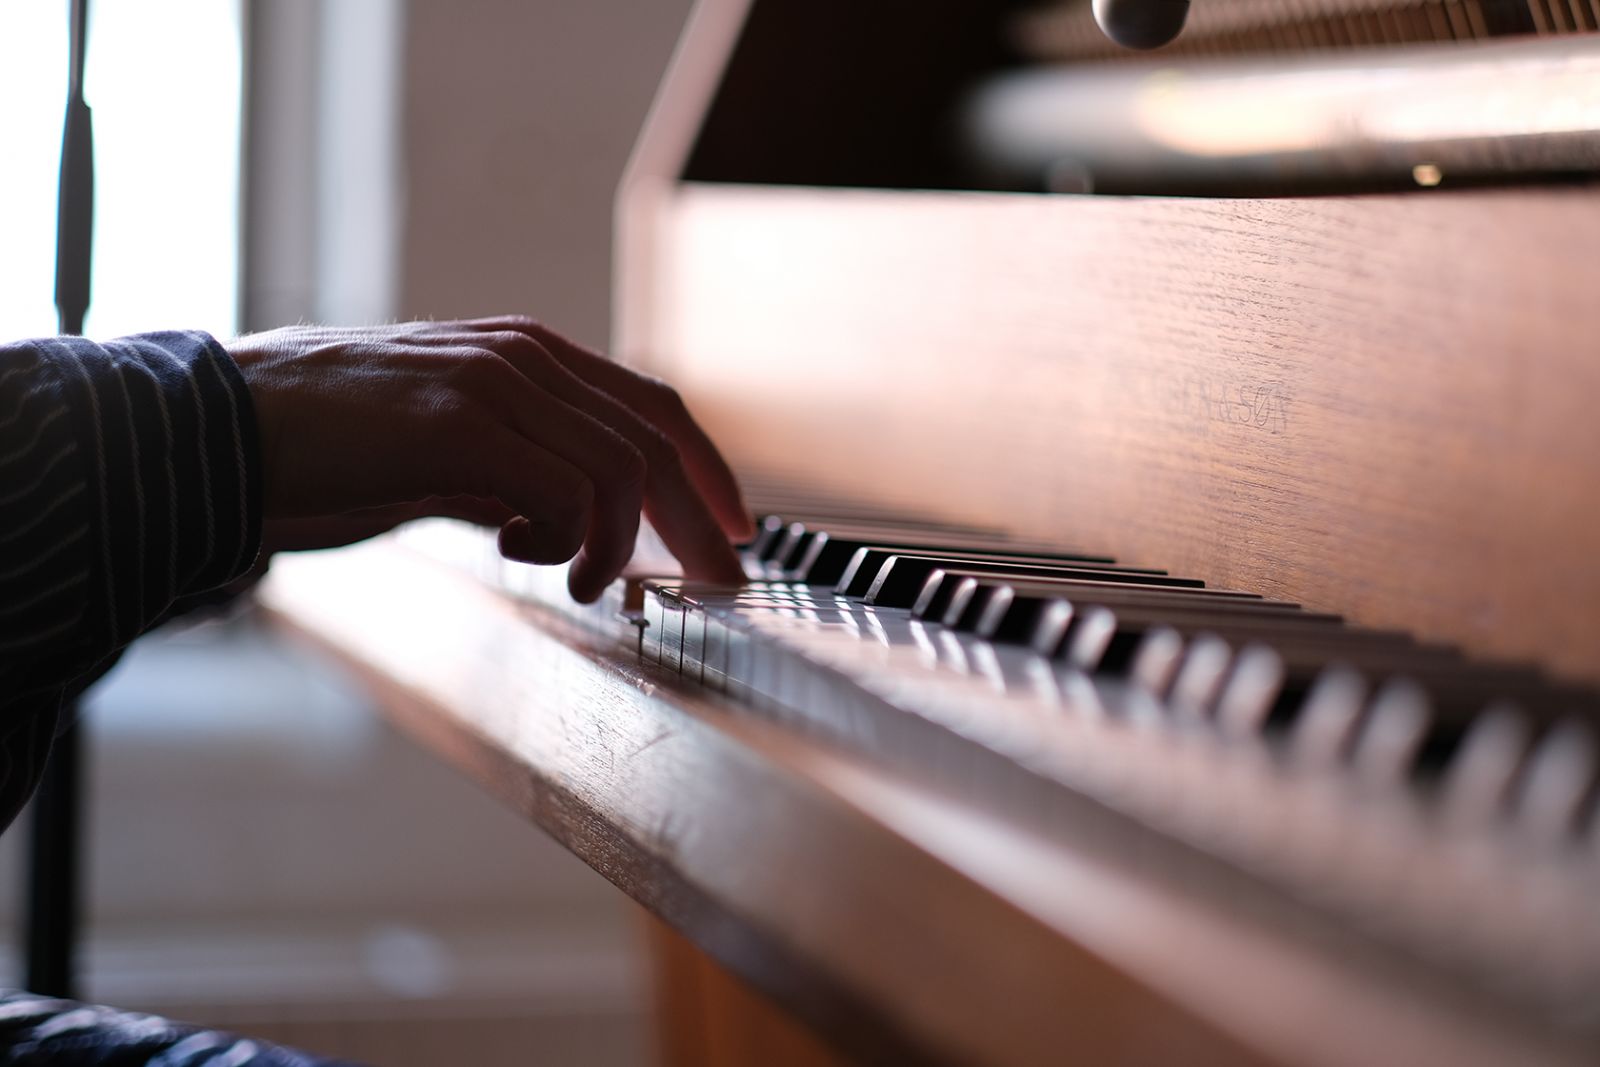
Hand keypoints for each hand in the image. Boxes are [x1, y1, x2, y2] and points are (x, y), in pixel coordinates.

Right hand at [227, 317, 752, 600]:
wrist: (223, 435)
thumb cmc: (329, 452)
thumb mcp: (445, 459)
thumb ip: (513, 477)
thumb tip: (572, 528)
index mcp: (526, 357)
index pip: (652, 406)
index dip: (707, 470)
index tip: (735, 529)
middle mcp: (522, 357)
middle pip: (655, 434)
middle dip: (700, 516)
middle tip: (721, 579)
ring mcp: (492, 382)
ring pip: (620, 464)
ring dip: (626, 541)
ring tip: (596, 586)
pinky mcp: (458, 422)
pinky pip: (564, 490)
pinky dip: (570, 541)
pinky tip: (528, 560)